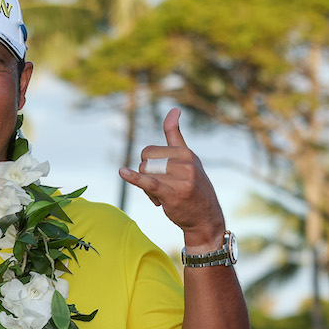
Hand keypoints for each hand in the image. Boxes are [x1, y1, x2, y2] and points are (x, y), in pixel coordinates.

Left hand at [118, 108, 224, 249]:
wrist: (206, 219)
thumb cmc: (193, 187)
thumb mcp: (188, 158)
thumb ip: (176, 135)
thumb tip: (173, 109)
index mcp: (186, 153)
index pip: (149, 151)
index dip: (148, 164)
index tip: (161, 174)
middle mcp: (185, 163)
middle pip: (144, 163)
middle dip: (147, 177)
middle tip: (162, 189)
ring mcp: (181, 179)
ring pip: (146, 176)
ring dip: (148, 190)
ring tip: (163, 197)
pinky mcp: (173, 194)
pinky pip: (148, 183)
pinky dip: (134, 178)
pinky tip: (122, 172)